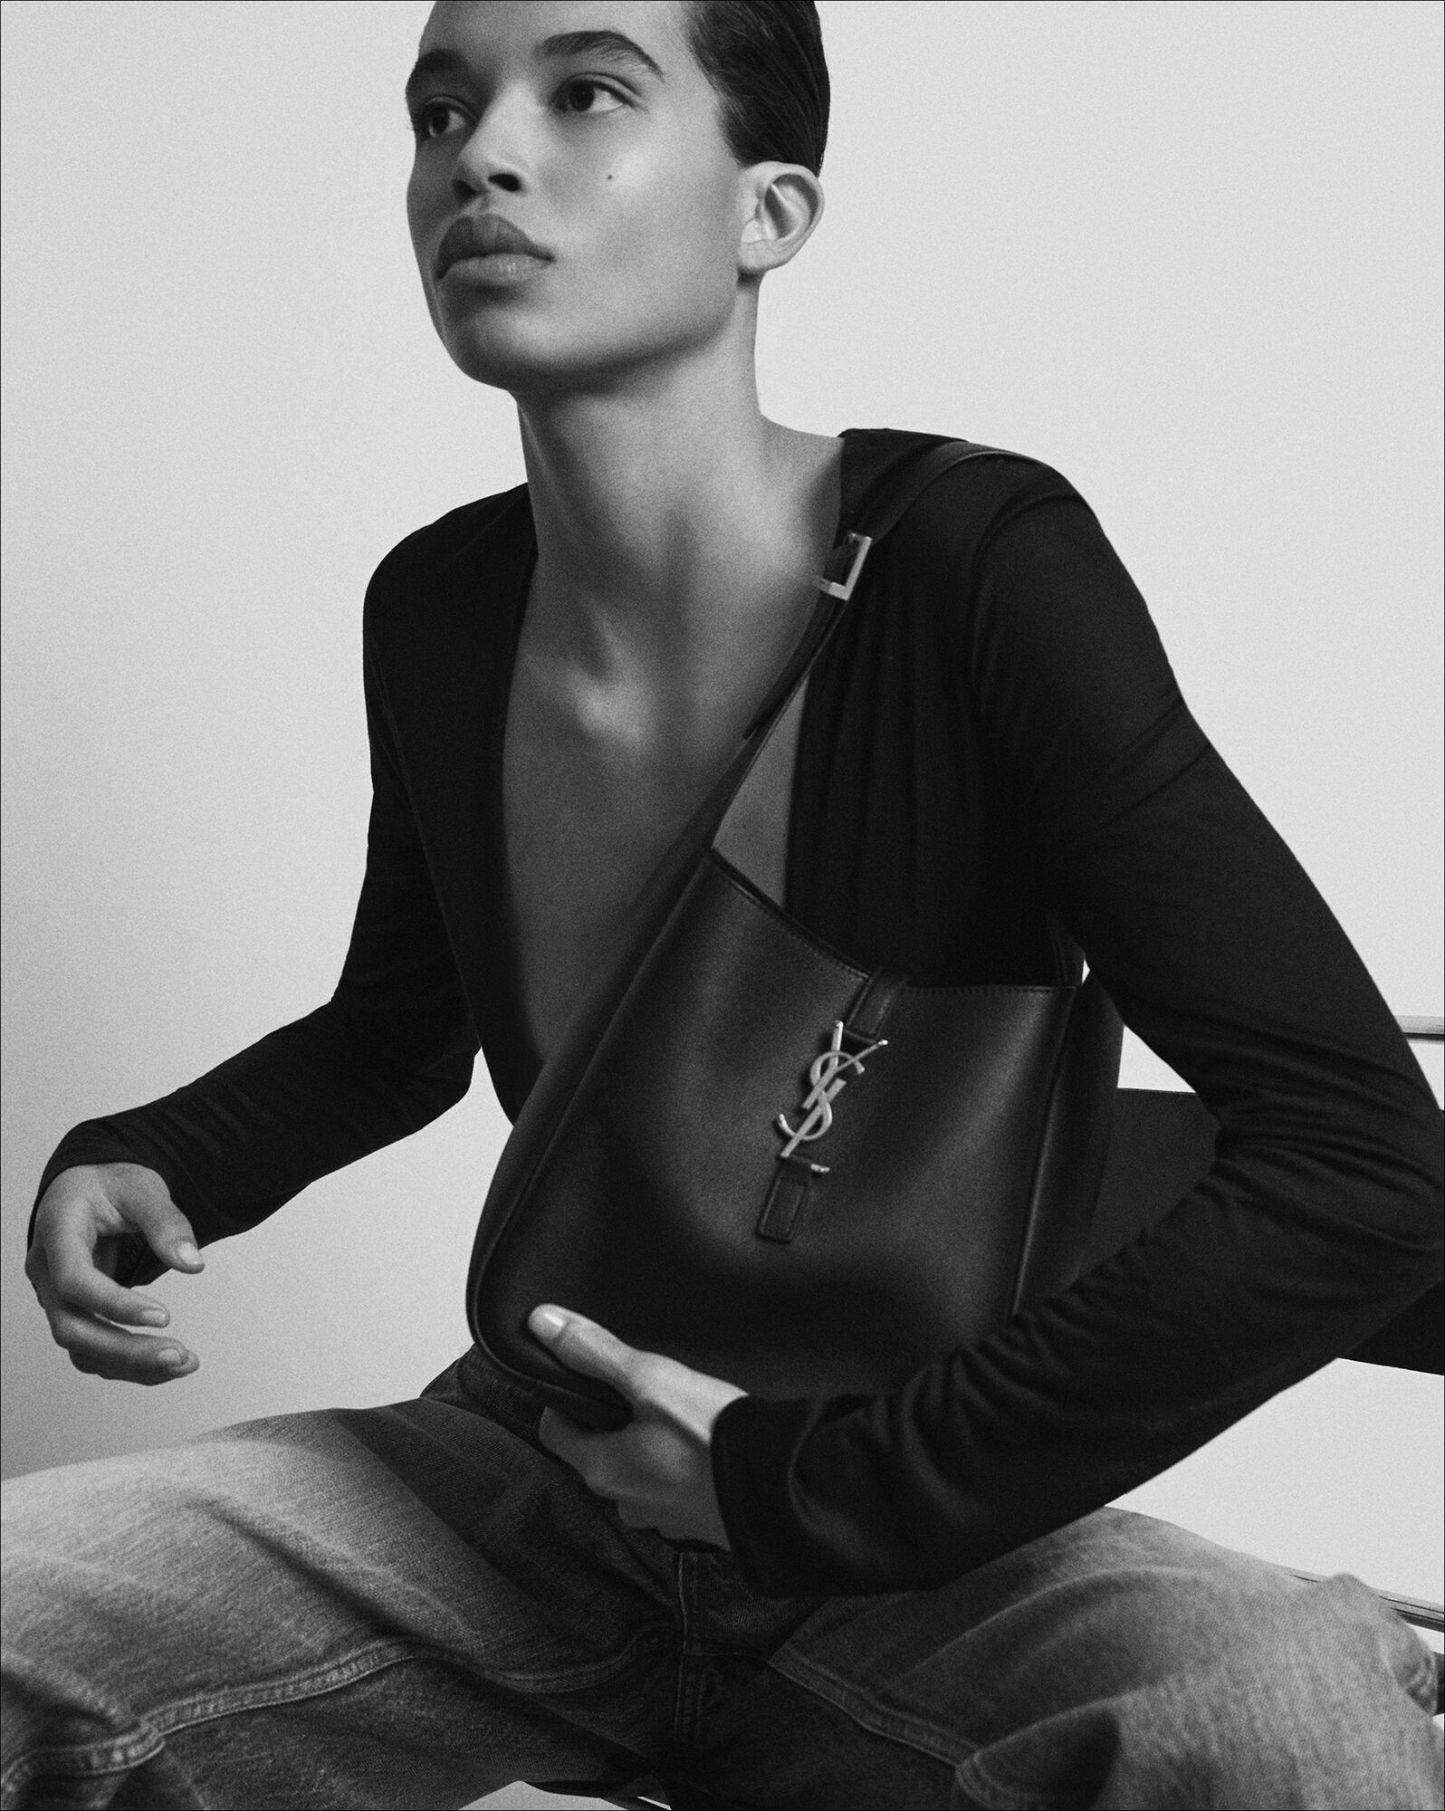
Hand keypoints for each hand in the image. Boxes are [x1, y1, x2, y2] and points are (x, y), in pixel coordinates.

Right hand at [25, 1163, 204, 1383]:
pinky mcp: (76, 1312)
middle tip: (178, 1355)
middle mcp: (47, 1271)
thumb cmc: (109, 1183)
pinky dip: (130, 1362)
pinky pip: (94, 1349)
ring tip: (185, 1363)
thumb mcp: (141, 1187)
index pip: (74, 1281)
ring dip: (131, 1364)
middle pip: (72, 1327)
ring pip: (81, 1348)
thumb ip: (166, 1222)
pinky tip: (170, 1362)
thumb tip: (193, 1264)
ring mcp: (57, 1297)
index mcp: (57, 1233)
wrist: (90, 1188)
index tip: (165, 1317)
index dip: (115, 1305)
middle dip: (125, 1349)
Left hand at [530, 1305, 746, 1547]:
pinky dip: (678, 1466)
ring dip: (646, 1445)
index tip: (588, 1375)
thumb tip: (542, 1323)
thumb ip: (595, 1352)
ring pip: (636, 1471)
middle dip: (611, 1420)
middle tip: (640, 1389)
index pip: (555, 1432)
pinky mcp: (695, 1521)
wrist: (779, 1487)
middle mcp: (624, 1502)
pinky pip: (671, 1487)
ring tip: (676, 1414)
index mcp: (601, 1470)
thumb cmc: (709, 1435)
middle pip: (596, 1451)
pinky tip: (701, 1445)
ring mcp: (661, 1517)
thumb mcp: (650, 1380)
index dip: (564, 1399)